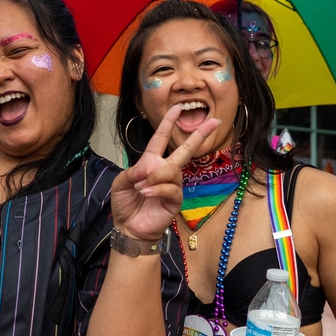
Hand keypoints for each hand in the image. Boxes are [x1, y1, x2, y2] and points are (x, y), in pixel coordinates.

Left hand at [110, 105, 220, 239]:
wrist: (128, 227)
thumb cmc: (125, 203)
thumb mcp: (121, 184)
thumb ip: (131, 173)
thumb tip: (146, 170)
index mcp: (150, 163)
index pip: (160, 139)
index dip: (167, 124)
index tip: (177, 108)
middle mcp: (164, 171)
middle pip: (184, 150)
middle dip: (198, 135)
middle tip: (214, 121)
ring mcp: (172, 185)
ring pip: (172, 171)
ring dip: (154, 177)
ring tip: (142, 188)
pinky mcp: (175, 200)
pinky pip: (171, 189)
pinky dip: (157, 189)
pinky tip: (147, 193)